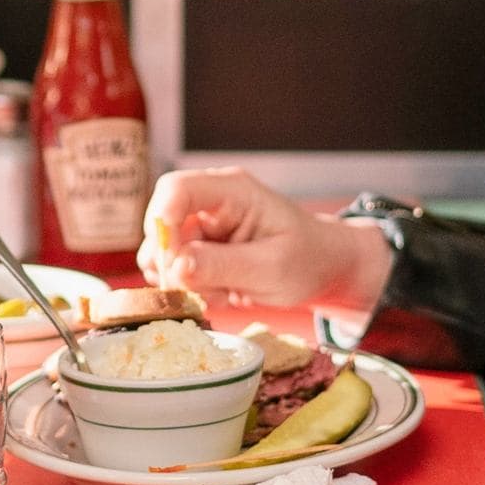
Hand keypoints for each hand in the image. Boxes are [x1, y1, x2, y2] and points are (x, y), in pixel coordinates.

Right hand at [138, 168, 391, 310]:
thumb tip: (176, 267)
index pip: (175, 190)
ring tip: (222, 293)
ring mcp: (203, 225)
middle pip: (161, 224)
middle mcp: (210, 202)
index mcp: (232, 191)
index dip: (162, 225)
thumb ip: (222, 266)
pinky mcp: (200, 248)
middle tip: (204, 291)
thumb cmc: (308, 259)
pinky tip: (221, 294)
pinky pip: (175, 270)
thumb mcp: (271, 268)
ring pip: (164, 252)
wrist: (323, 268)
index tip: (173, 265)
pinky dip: (192, 289)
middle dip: (174, 264)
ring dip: (185, 282)